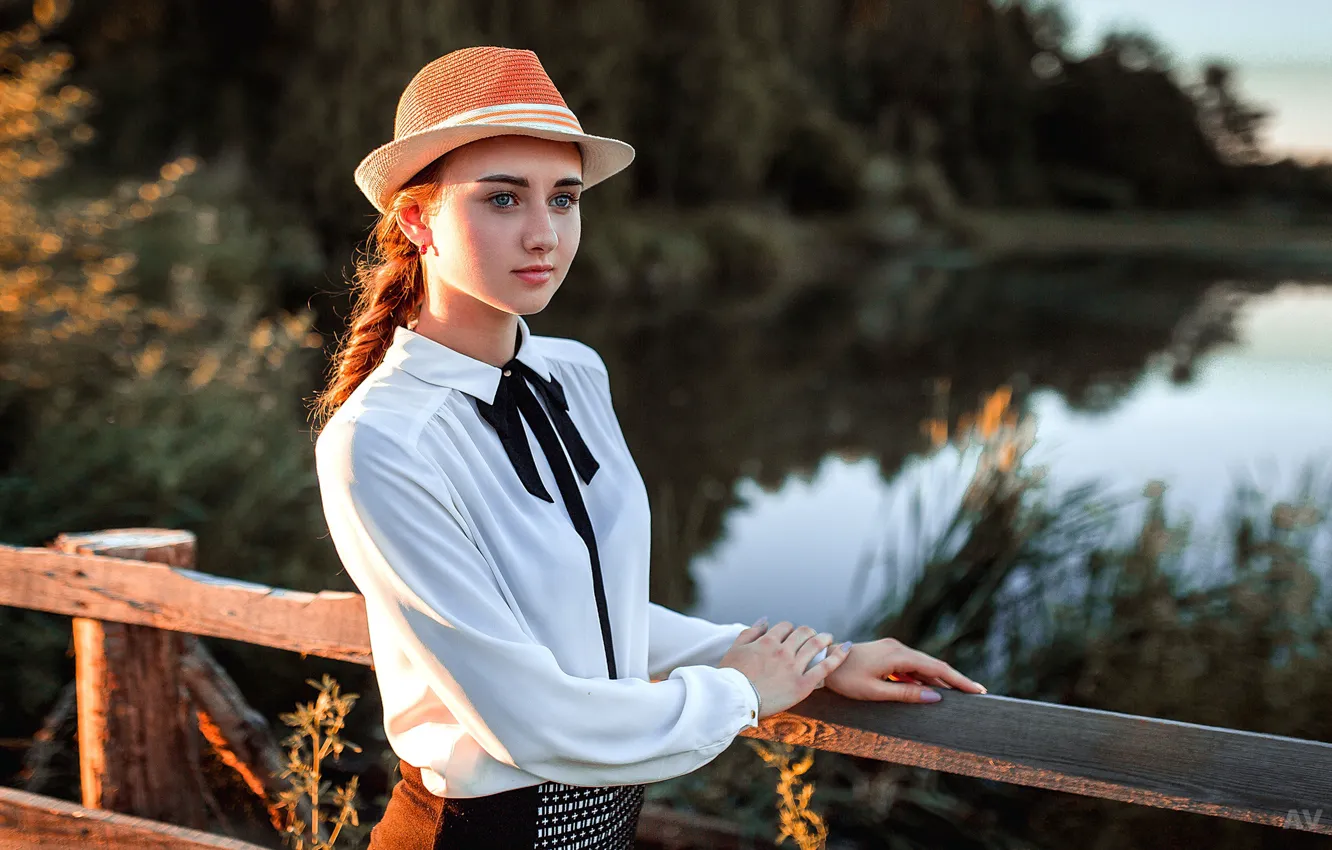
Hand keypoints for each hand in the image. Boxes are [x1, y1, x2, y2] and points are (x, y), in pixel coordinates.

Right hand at [719, 619, 850, 717]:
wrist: (733, 700)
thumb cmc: (731, 676)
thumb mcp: (735, 649)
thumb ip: (750, 632)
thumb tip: (765, 619)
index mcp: (767, 642)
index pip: (784, 627)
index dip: (788, 629)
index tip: (789, 636)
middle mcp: (783, 651)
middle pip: (802, 633)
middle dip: (808, 632)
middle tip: (812, 636)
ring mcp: (794, 668)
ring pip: (815, 645)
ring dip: (824, 638)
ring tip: (828, 638)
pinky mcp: (803, 685)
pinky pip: (825, 667)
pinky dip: (838, 655)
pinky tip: (847, 647)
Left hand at [824, 637, 986, 702]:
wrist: (822, 662)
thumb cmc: (845, 679)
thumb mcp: (875, 691)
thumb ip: (906, 694)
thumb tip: (936, 697)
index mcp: (898, 655)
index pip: (937, 669)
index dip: (958, 680)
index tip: (977, 691)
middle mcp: (898, 647)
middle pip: (933, 666)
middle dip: (954, 680)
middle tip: (976, 694)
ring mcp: (892, 649)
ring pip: (922, 666)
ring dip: (938, 680)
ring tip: (958, 695)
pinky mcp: (887, 653)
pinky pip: (910, 666)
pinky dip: (922, 678)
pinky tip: (931, 690)